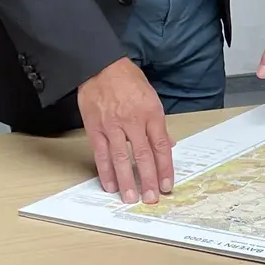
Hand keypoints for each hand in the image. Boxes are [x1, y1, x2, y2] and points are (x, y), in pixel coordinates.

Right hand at [77, 57, 173, 204]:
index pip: (161, 146)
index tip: (168, 185)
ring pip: (121, 158)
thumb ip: (159, 124)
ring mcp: (112, 125)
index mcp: (151, 113)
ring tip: (131, 198)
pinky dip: (106, 171)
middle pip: (143, 156)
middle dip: (149, 179)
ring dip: (127, 181)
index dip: (165, 168)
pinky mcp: (95, 128)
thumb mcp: (151, 97)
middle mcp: (133, 121)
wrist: (100, 66)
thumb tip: (168, 145)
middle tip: (152, 198)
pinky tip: (110, 185)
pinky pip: (101, 154)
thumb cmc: (128, 79)